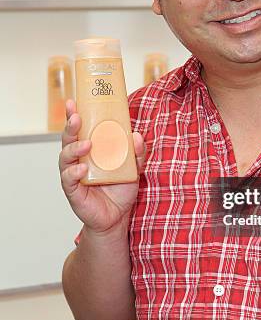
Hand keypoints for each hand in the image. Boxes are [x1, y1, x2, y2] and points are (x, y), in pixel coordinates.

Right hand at [59, 99, 145, 233]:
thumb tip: (137, 135)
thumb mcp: (133, 168)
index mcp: (90, 150)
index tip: (73, 101)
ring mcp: (74, 175)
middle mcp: (78, 160)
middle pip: (68, 139)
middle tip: (76, 117)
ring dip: (74, 148)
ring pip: (65, 157)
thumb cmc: (120, 190)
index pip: (80, 129)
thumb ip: (136, 152)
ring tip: (86, 144)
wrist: (117, 217)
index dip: (74, 115)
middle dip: (70, 126)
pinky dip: (73, 173)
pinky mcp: (73, 191)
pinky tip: (81, 169)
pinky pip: (69, 180)